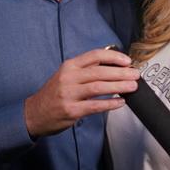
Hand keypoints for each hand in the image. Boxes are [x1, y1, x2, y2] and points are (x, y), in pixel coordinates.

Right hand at [24, 48, 138, 136]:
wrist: (33, 114)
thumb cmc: (54, 94)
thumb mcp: (66, 75)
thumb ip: (86, 69)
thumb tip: (114, 66)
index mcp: (70, 66)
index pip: (95, 55)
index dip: (114, 57)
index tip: (127, 61)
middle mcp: (69, 78)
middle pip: (100, 72)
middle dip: (121, 73)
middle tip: (135, 75)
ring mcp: (69, 94)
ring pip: (99, 87)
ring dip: (119, 87)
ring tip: (132, 87)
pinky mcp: (71, 110)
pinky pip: (95, 106)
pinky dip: (110, 104)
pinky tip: (121, 102)